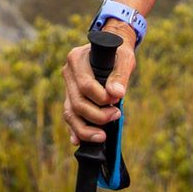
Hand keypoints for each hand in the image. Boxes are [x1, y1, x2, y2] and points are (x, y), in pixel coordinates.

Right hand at [60, 23, 137, 145]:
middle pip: (77, 102)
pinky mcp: (70, 97)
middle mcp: (68, 72)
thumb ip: (121, 75)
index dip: (101, 98)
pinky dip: (74, 130)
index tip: (117, 100)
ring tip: (102, 137)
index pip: (85, 85)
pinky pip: (69, 116)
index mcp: (77, 59)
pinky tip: (78, 141)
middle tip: (117, 115)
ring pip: (70, 112)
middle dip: (97, 115)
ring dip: (85, 128)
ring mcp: (67, 86)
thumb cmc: (119, 52)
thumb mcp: (124, 58)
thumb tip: (117, 94)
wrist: (112, 50)